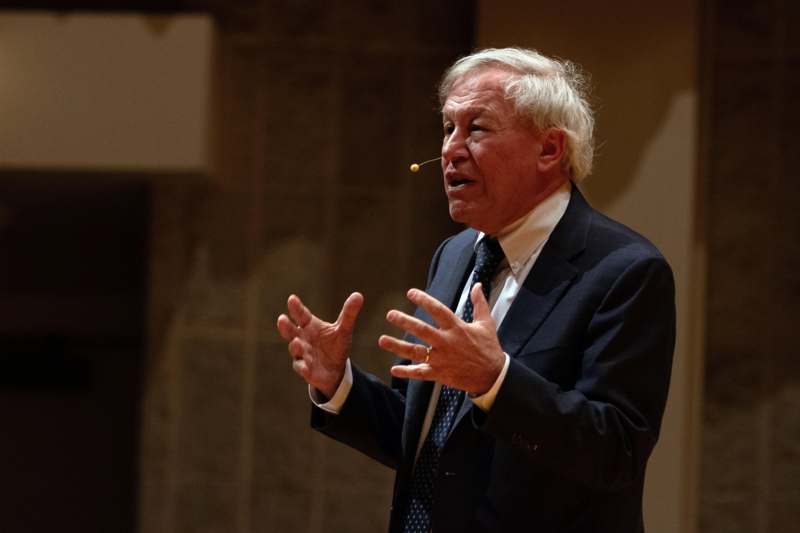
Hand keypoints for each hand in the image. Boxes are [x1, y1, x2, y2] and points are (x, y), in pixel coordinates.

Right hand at [277, 292, 363, 398]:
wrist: (336, 369)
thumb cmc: (335, 345)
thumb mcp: (343, 329)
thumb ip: (348, 313)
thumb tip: (358, 295)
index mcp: (309, 326)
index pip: (301, 315)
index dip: (296, 308)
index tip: (292, 299)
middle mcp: (302, 339)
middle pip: (290, 331)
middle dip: (285, 326)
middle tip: (282, 319)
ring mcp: (302, 355)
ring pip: (295, 350)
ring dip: (295, 346)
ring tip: (296, 342)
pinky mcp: (306, 370)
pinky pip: (302, 369)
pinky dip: (302, 367)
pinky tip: (304, 367)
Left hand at [378, 284, 503, 394]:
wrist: (492, 376)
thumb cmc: (488, 348)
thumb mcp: (486, 323)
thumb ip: (480, 303)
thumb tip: (478, 284)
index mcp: (457, 328)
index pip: (438, 310)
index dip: (424, 300)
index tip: (410, 292)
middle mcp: (447, 342)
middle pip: (422, 330)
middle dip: (405, 322)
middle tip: (390, 314)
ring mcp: (442, 359)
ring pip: (416, 352)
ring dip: (398, 346)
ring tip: (382, 340)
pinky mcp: (440, 373)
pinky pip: (420, 373)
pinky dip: (407, 372)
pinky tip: (394, 369)